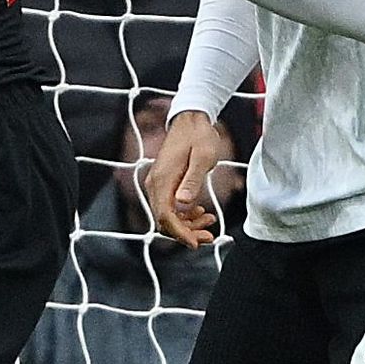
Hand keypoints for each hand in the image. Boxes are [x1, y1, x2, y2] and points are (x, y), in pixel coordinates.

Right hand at [140, 107, 234, 248]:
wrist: (191, 120)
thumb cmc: (199, 137)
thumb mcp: (203, 158)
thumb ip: (192, 181)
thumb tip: (182, 204)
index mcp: (162, 179)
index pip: (165, 215)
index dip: (179, 233)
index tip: (196, 243)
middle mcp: (155, 183)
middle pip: (164, 219)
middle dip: (185, 232)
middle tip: (209, 236)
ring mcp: (158, 183)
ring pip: (167, 215)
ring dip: (186, 225)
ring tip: (209, 223)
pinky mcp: (164, 183)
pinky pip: (170, 207)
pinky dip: (184, 215)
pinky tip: (201, 213)